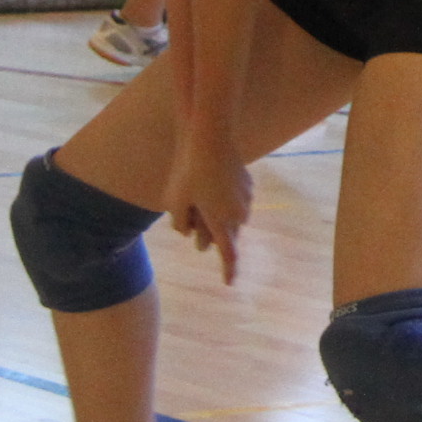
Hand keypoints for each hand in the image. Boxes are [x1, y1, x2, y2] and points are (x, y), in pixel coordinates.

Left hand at [165, 145, 253, 282]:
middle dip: (211, 229)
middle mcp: (238, 214)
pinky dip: (224, 197)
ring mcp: (246, 198)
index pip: (227, 253)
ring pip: (230, 216)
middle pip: (225, 232)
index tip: (229, 283)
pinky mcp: (248, 184)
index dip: (228, 270)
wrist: (210, 138)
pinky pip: (235, 199)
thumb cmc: (188, 171)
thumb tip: (188, 232)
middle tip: (192, 211)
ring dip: (217, 212)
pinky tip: (210, 179)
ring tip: (199, 191)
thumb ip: (179, 224)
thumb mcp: (173, 201)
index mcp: (221, 221)